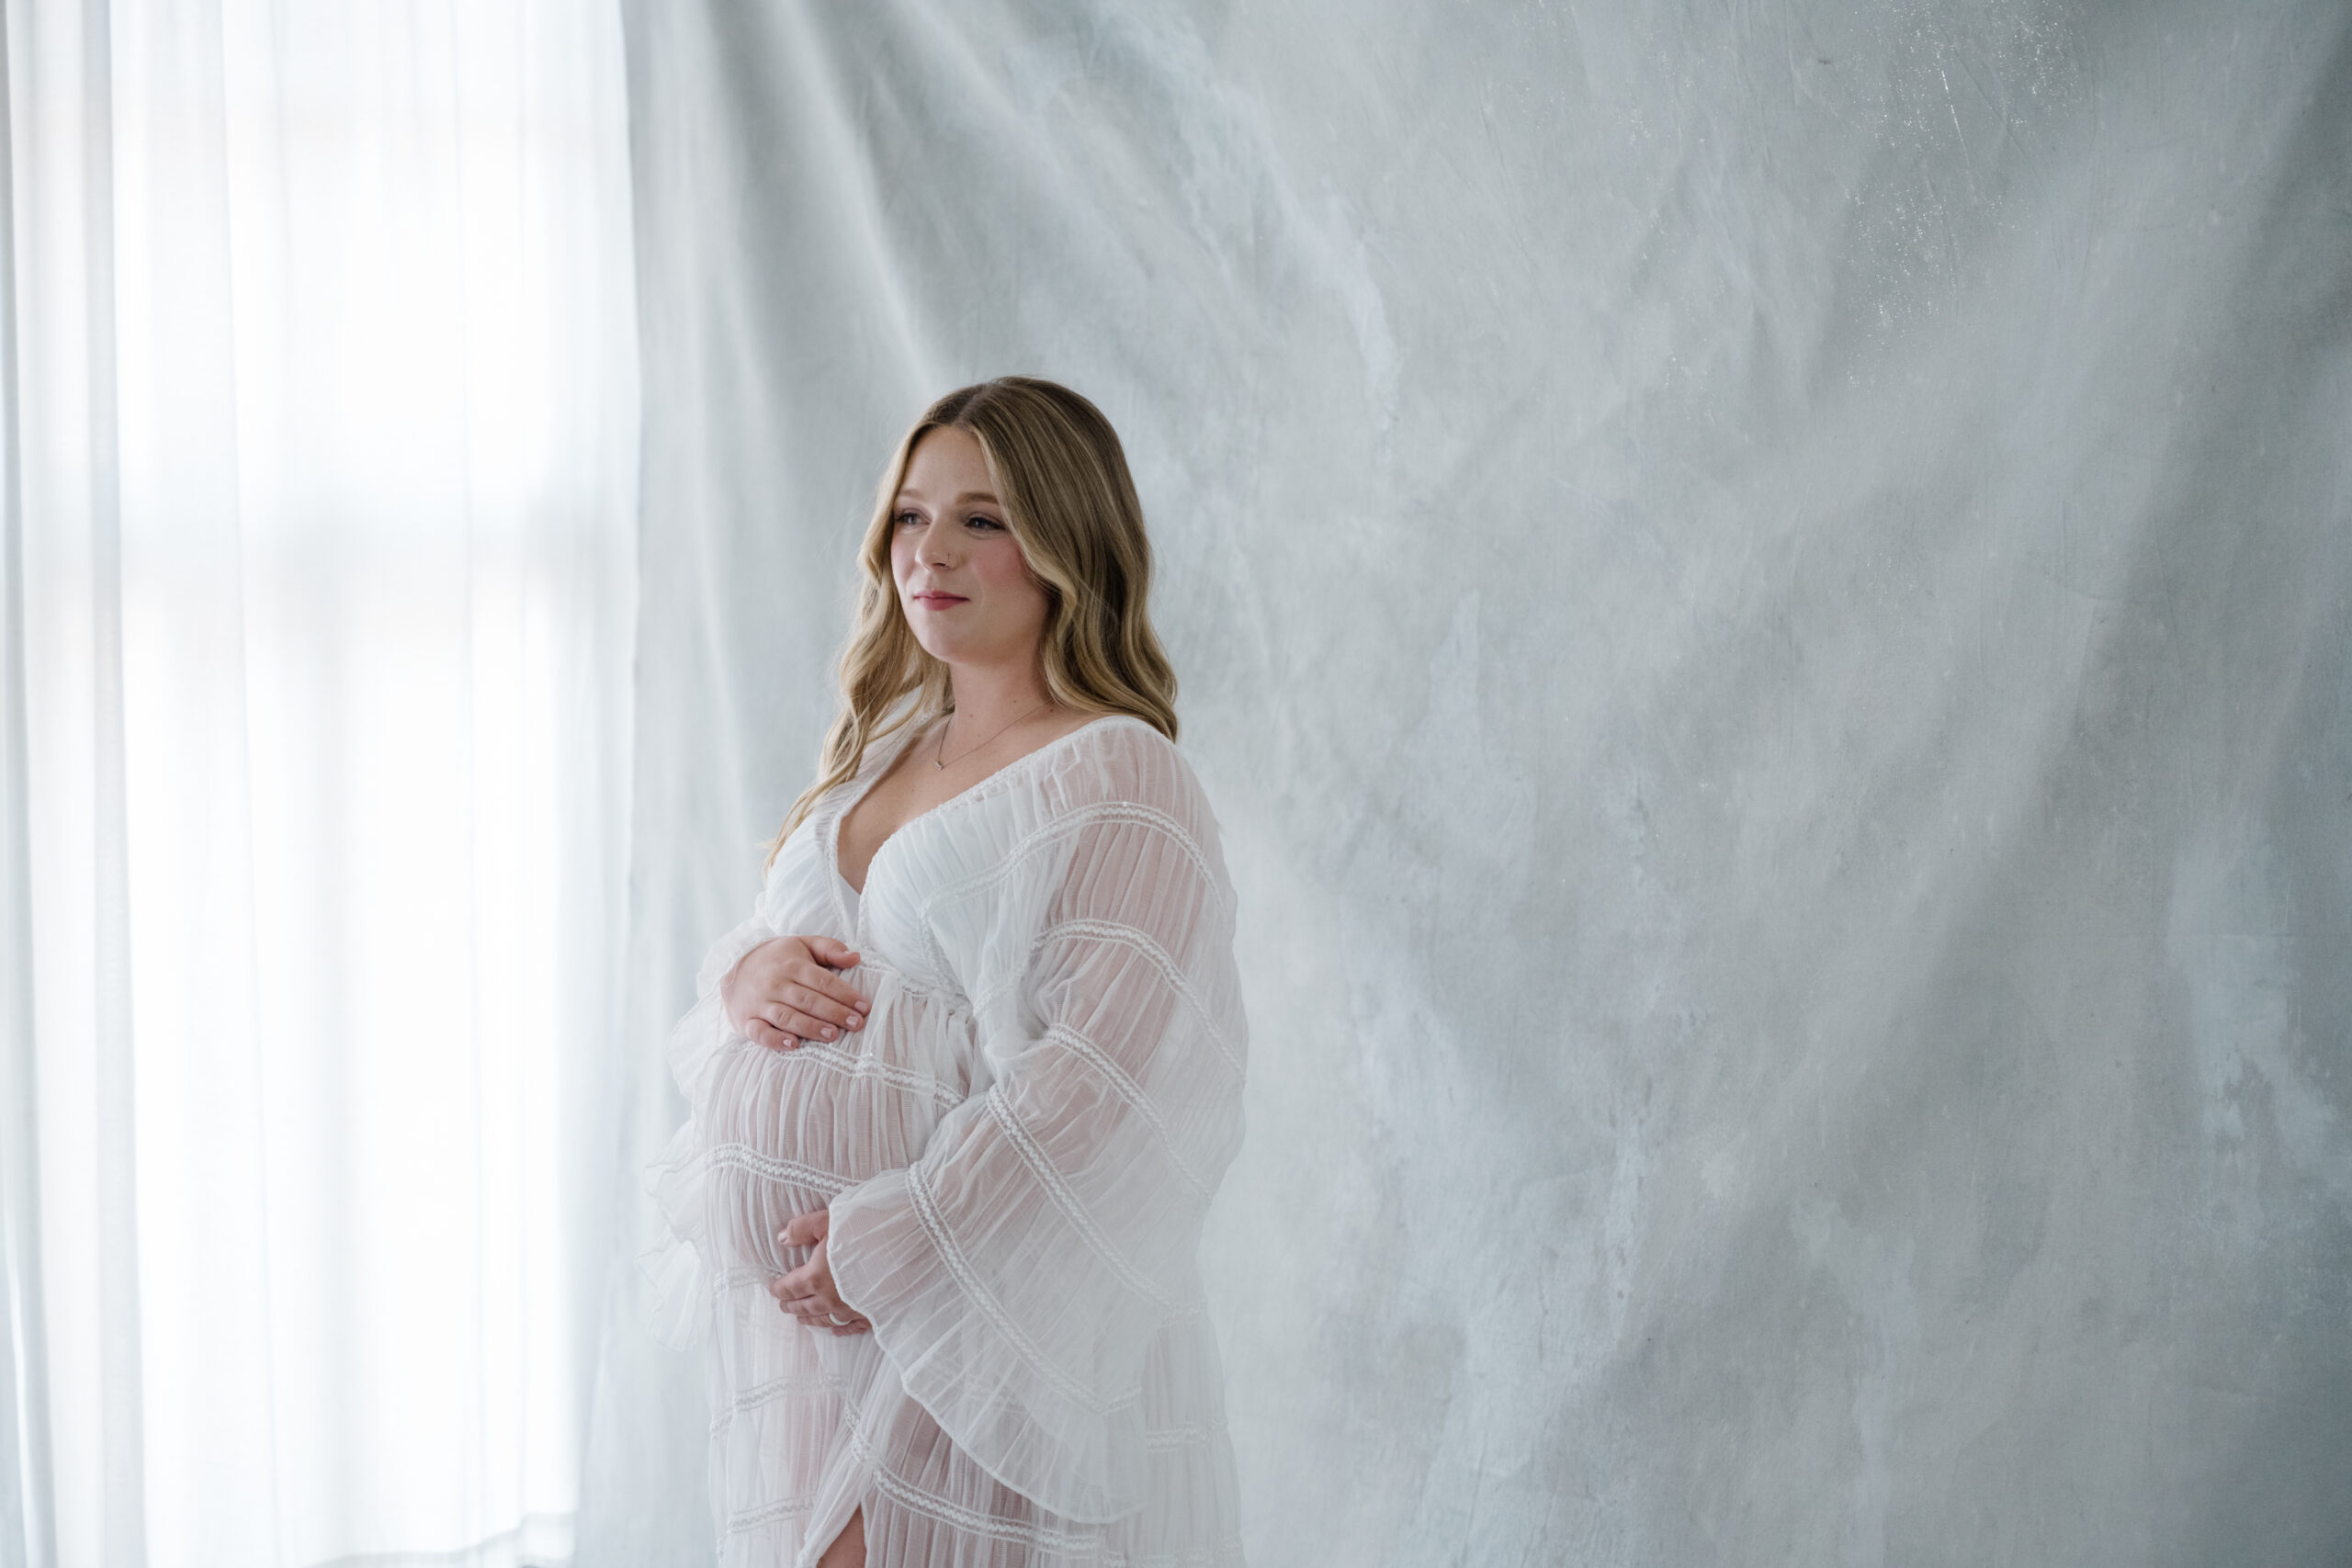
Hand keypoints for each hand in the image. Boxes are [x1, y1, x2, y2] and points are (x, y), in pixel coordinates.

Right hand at [723, 934, 868, 1049]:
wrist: (733, 971)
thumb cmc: (777, 960)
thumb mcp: (802, 945)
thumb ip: (829, 948)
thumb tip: (855, 957)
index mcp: (792, 965)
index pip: (822, 981)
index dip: (845, 994)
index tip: (864, 1007)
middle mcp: (776, 984)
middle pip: (808, 1000)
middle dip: (834, 1012)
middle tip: (856, 1024)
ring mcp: (760, 1003)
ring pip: (787, 1017)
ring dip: (810, 1027)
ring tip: (832, 1035)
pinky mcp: (746, 1021)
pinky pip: (759, 1032)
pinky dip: (774, 1040)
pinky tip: (792, 1045)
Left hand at [769, 1208, 868, 1334]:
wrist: (905, 1249)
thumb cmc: (865, 1230)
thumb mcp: (829, 1220)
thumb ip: (802, 1229)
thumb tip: (782, 1238)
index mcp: (815, 1277)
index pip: (789, 1287)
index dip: (778, 1288)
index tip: (773, 1288)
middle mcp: (829, 1299)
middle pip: (804, 1306)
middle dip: (791, 1306)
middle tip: (784, 1306)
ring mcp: (850, 1310)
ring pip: (824, 1320)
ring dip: (810, 1319)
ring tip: (802, 1319)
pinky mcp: (870, 1315)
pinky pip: (851, 1328)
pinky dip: (840, 1330)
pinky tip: (837, 1331)